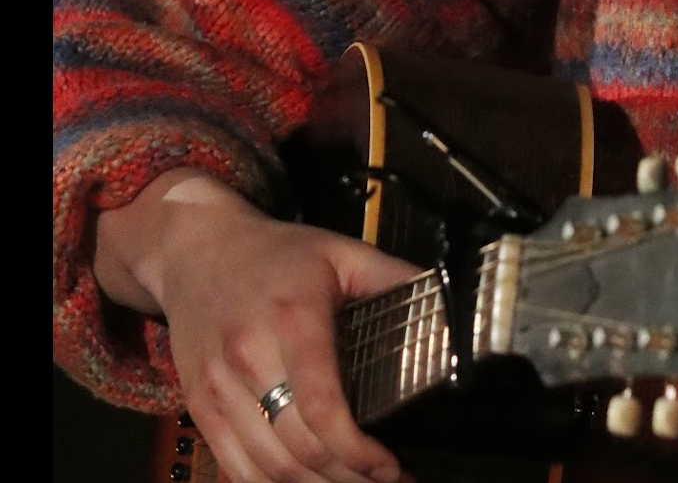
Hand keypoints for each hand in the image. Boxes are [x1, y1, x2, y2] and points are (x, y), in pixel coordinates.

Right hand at [94, 170, 419, 481]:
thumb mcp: (340, 252)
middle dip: (348, 478)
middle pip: (299, 449)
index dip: (360, 453)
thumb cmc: (274, 252)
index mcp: (293, 321)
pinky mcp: (200, 406)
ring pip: (268, 468)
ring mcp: (218, 388)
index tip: (391, 468)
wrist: (197, 249)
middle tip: (383, 481)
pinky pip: (234, 469)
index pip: (324, 409)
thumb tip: (447, 301)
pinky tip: (304, 482)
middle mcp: (250, 358)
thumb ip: (392, 277)